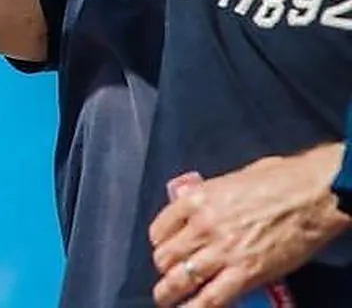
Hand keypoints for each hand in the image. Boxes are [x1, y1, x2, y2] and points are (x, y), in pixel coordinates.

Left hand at [150, 144, 350, 306]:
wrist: (313, 195)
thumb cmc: (280, 180)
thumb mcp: (231, 179)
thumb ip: (211, 195)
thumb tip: (202, 204)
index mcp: (197, 199)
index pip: (160, 228)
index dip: (160, 243)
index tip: (164, 249)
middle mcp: (202, 226)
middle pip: (166, 256)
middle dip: (164, 269)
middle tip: (167, 276)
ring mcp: (222, 251)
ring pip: (181, 279)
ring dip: (170, 292)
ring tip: (167, 299)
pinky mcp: (246, 273)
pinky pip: (212, 297)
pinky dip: (197, 307)